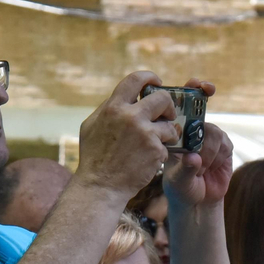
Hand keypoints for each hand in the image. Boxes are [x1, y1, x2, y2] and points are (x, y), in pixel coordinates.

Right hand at [71, 71, 176, 199]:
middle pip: (163, 98)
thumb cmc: (94, 156)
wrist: (100, 186)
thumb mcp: (92, 125)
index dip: (150, 78)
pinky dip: (161, 153)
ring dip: (168, 134)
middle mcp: (130, 116)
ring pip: (171, 125)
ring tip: (157, 143)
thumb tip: (125, 97)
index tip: (157, 83)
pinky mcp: (156, 151)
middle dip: (168, 107)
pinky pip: (167, 146)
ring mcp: (145, 134)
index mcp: (114, 107)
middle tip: (166, 116)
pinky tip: (149, 160)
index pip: (136, 79)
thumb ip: (108, 108)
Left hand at [162, 79, 233, 208]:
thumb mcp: (176, 180)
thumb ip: (184, 169)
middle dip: (204, 95)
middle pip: (200, 108)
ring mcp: (210, 137)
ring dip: (207, 152)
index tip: (196, 83)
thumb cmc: (179, 187)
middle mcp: (193, 129)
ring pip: (213, 132)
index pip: (180, 105)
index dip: (189, 89)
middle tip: (207, 89)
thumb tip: (193, 158)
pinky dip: (217, 159)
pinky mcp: (225, 147)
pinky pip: (225, 145)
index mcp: (175, 131)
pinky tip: (209, 169)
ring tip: (200, 168)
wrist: (198, 202)